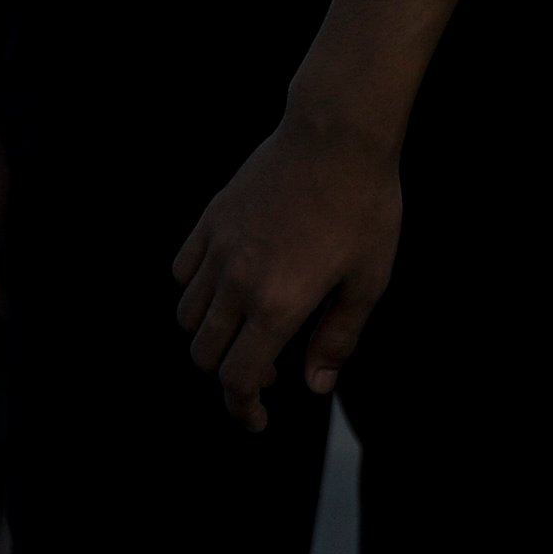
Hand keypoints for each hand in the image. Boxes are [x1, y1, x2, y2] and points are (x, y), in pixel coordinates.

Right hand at [171, 102, 404, 431]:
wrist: (338, 135)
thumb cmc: (364, 206)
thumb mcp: (371, 279)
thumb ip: (339, 338)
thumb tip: (315, 385)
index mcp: (278, 304)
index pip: (237, 378)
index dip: (243, 407)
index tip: (257, 418)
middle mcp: (237, 282)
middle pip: (203, 353)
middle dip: (227, 374)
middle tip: (261, 372)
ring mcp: (218, 249)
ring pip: (186, 315)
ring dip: (209, 334)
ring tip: (245, 329)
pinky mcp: (209, 221)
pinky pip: (182, 272)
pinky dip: (195, 291)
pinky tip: (226, 287)